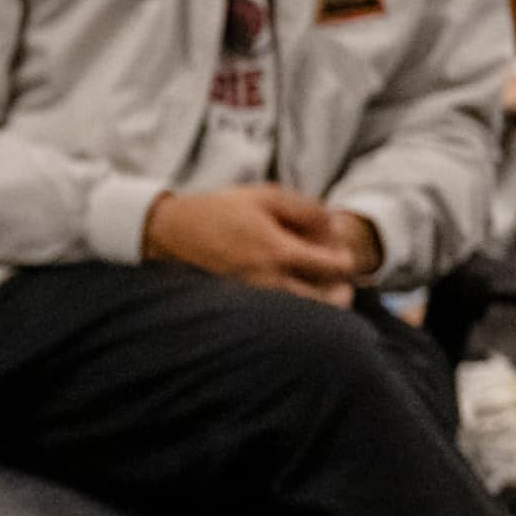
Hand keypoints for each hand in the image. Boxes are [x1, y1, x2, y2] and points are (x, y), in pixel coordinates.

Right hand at [141, 182, 364, 299]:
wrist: (170, 234)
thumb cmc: (218, 211)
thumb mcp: (266, 196)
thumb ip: (307, 208)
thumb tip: (334, 225)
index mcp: (280, 252)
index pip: (337, 267)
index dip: (345, 258)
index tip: (337, 253)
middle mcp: (270, 282)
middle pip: (329, 302)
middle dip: (339, 290)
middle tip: (334, 280)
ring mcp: (255, 300)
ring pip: (306, 316)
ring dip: (318, 305)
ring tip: (316, 293)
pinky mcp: (242, 309)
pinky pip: (281, 318)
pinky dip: (293, 311)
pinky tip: (288, 296)